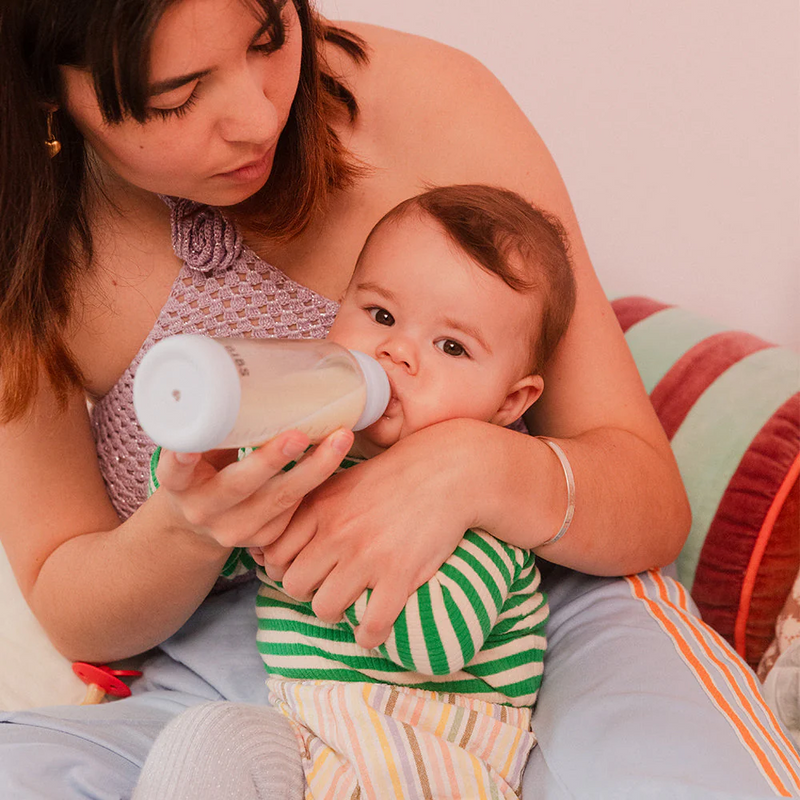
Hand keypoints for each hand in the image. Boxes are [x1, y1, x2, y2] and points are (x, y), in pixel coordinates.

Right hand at [155, 428, 353, 549]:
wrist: (201, 520)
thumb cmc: (204, 468)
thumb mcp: (200, 448)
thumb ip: (218, 424)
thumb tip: (248, 371)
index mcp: (180, 484)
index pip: (175, 472)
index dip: (181, 461)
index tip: (189, 450)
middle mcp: (203, 509)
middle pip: (239, 486)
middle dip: (272, 460)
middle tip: (300, 434)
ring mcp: (234, 530)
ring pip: (280, 501)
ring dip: (315, 469)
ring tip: (340, 439)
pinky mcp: (263, 539)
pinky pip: (294, 511)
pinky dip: (316, 482)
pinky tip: (334, 457)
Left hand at [259, 423, 476, 648]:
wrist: (448, 471)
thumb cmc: (395, 475)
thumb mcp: (344, 479)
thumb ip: (312, 505)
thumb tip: (281, 533)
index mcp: (319, 507)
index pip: (274, 555)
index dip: (283, 569)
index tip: (302, 570)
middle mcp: (336, 533)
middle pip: (295, 585)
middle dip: (308, 592)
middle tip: (328, 586)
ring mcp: (366, 556)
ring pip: (325, 609)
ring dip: (337, 613)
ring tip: (353, 603)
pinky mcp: (398, 575)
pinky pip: (370, 626)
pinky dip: (370, 635)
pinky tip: (377, 627)